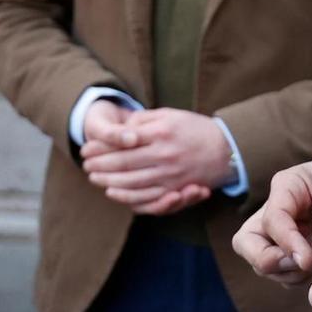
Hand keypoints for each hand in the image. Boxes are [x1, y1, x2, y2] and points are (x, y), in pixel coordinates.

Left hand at [80, 108, 228, 214]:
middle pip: (123, 164)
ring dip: (109, 182)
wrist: (225, 149)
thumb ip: (144, 121)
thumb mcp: (169, 115)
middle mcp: (164, 155)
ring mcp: (170, 174)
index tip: (86, 148)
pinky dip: (127, 197)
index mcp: (160, 133)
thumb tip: (123, 129)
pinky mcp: (175, 188)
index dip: (101, 147)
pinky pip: (146, 197)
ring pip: (131, 182)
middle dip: (100, 166)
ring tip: (94, 178)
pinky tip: (114, 193)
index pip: (123, 142)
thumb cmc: (194, 128)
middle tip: (85, 166)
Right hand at [234, 143, 311, 285]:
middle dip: (266, 261)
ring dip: (291, 274)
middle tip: (301, 267)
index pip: (271, 220)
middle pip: (247, 243)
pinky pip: (287, 276)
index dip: (286, 243)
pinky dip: (304, 280)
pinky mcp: (296, 253)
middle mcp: (279, 211)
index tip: (307, 260)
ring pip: (264, 264)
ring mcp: (285, 235)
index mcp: (287, 188)